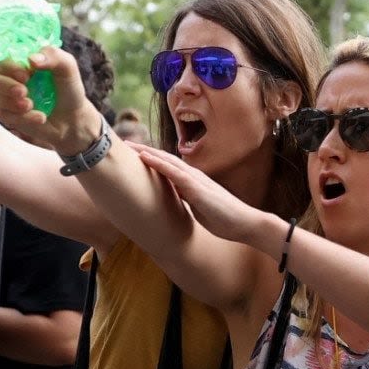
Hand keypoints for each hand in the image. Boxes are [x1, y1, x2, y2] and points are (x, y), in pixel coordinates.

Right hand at [0, 45, 98, 157]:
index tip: (26, 74)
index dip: (7, 64)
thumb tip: (32, 59)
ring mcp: (3, 94)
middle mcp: (6, 73)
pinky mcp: (5, 113)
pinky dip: (22, 117)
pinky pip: (2, 114)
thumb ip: (53, 56)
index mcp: (18, 57)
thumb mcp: (67, 67)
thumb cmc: (67, 89)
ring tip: (31, 105)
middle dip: (3, 83)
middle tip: (24, 91)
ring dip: (7, 100)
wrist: (72, 119)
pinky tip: (40, 117)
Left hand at [129, 143, 274, 247]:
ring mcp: (195, 180)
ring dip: (146, 152)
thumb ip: (186, 201)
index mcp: (192, 182)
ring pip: (167, 161)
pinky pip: (174, 173)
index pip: (168, 167)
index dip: (150, 159)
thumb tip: (174, 199)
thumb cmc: (225, 220)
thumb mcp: (199, 209)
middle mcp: (193, 176)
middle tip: (123, 144)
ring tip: (128, 145)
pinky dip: (158, 163)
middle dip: (143, 151)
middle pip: (164, 159)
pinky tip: (145, 157)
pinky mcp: (198, 189)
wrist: (245, 224)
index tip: (132, 155)